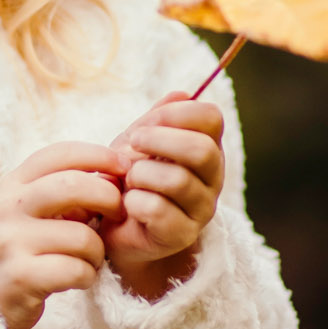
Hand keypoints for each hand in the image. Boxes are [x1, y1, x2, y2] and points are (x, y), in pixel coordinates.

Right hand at [0, 141, 124, 328]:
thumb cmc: (21, 248)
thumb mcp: (33, 211)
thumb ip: (67, 191)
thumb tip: (116, 176)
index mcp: (11, 185)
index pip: (58, 154)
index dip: (97, 155)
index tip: (123, 167)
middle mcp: (6, 209)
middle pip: (72, 185)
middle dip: (108, 198)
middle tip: (117, 214)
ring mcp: (9, 243)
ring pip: (82, 236)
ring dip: (98, 251)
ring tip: (89, 259)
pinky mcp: (19, 278)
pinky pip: (76, 270)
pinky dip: (88, 275)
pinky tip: (79, 278)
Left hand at [101, 92, 224, 296]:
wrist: (114, 226)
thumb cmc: (130, 179)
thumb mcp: (138, 142)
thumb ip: (157, 119)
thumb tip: (182, 93)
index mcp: (207, 147)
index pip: (211, 118)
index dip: (176, 114)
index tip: (144, 125)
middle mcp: (213, 178)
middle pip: (201, 150)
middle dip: (158, 141)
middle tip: (132, 145)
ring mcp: (201, 209)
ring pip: (177, 180)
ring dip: (141, 175)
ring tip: (128, 181)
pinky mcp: (182, 235)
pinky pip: (157, 210)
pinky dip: (133, 202)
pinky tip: (127, 206)